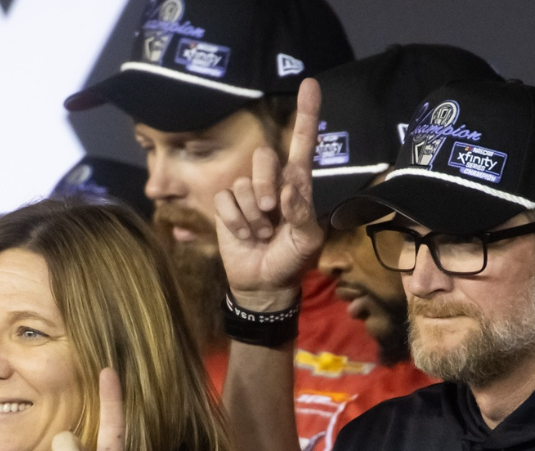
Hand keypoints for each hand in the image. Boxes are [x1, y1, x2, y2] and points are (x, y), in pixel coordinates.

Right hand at [214, 78, 324, 311]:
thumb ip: (302, 213)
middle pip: (263, 157)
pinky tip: (243, 234)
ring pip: (242, 184)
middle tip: (270, 213)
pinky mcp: (226, 206)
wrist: (262, 283)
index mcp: (298, 185)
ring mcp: (247, 193)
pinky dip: (234, 221)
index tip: (309, 83)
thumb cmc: (291, 260)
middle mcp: (272, 182)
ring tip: (260, 234)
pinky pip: (225, 199)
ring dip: (251, 216)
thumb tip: (287, 188)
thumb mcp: (307, 240)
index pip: (302, 144)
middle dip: (265, 185)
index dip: (306, 114)